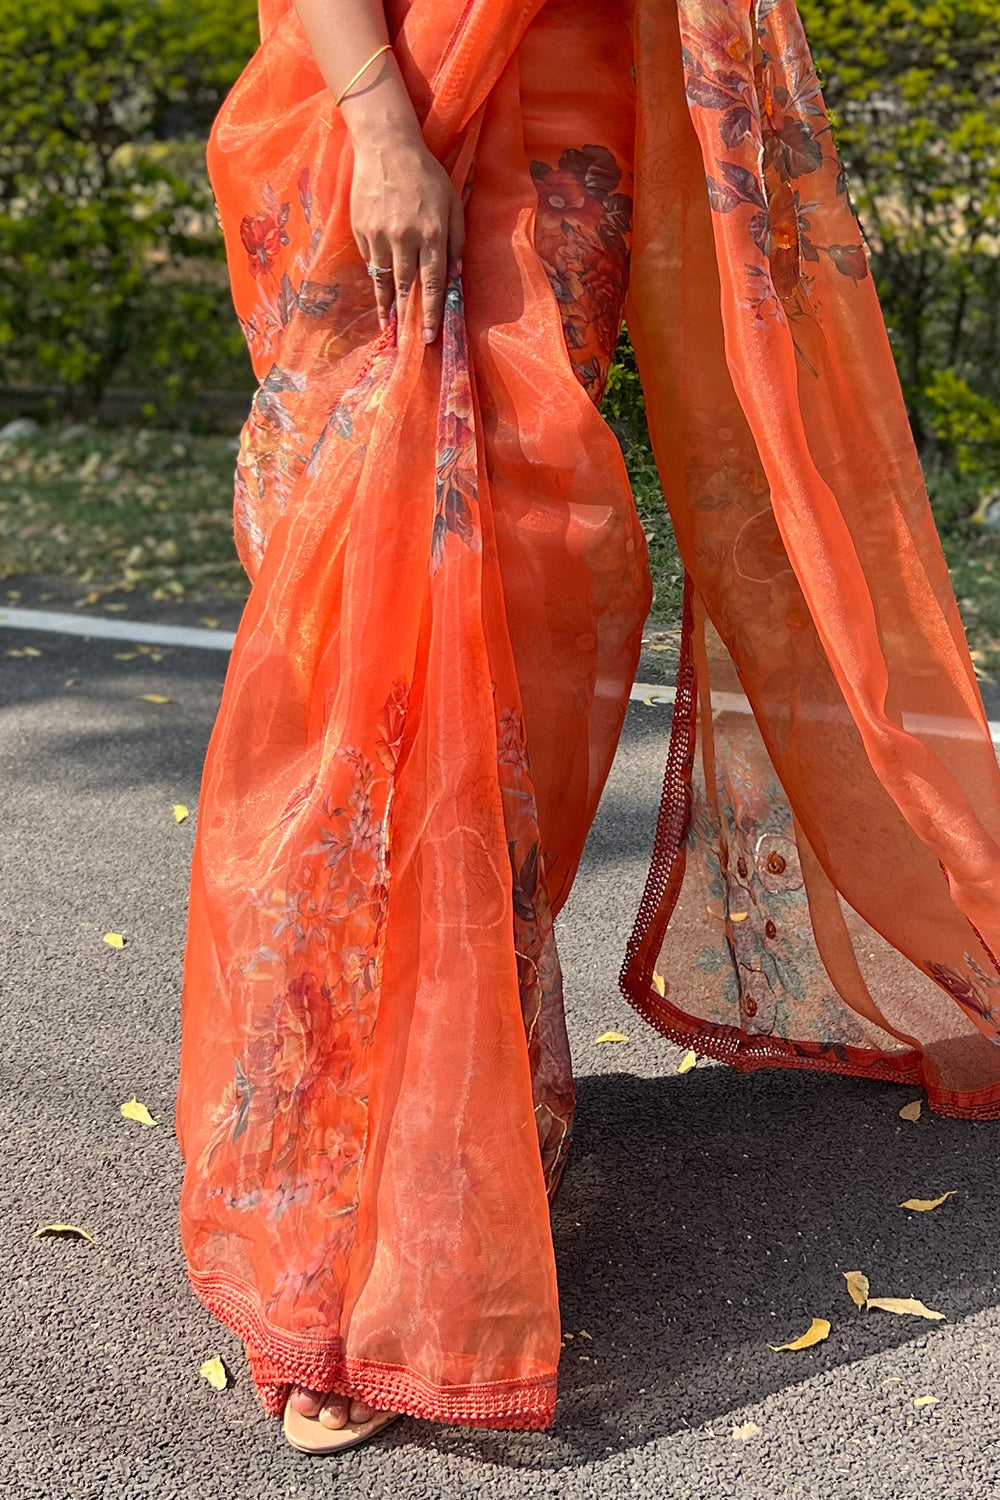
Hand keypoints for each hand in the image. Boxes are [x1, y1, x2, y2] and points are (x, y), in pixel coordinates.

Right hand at [349, 133, 464, 342]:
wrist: (386, 146)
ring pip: (384, 280)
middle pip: (407, 288)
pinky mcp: (362, 230)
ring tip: (389, 328)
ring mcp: (380, 235)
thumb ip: (456, 240)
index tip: (430, 336)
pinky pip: (371, 263)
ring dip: (388, 307)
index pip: (434, 282)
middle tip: (409, 344)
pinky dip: (376, 281)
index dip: (432, 312)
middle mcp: (406, 237)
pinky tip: (380, 295)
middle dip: (409, 318)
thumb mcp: (452, 202)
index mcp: (433, 232)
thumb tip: (456, 277)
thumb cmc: (425, 174)